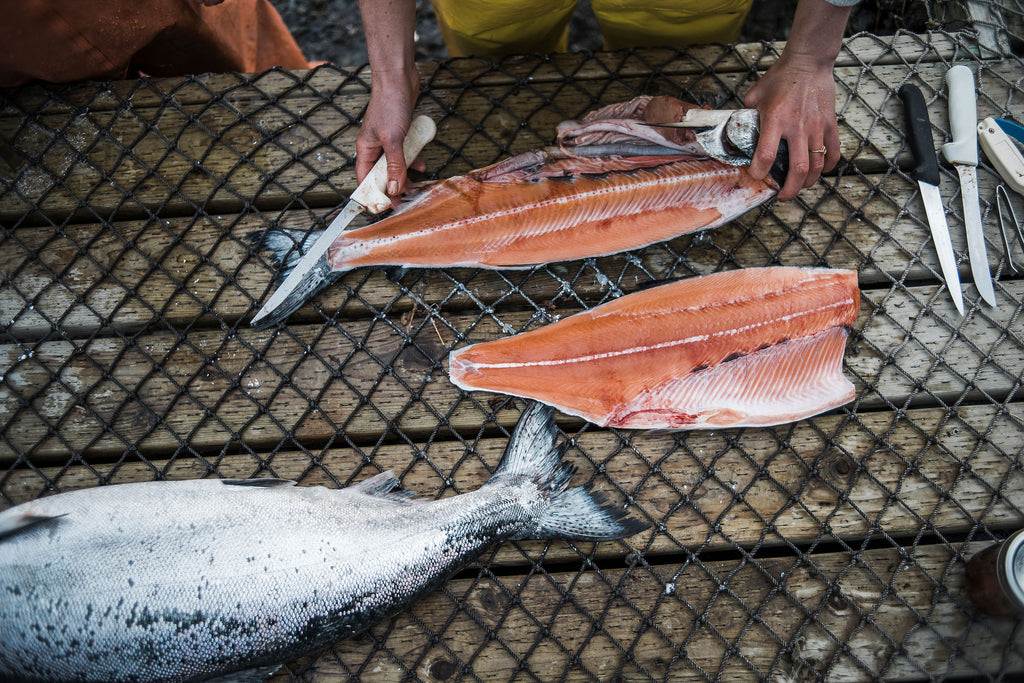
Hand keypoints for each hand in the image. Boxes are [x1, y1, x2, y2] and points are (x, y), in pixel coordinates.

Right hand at [355, 68, 422, 195]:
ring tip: (415, 186)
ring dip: (404, 176)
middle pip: (380, 175)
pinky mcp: (399, 134)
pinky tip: (421, 165)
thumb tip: (394, 188)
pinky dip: (412, 160)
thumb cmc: (390, 104)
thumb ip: (394, 165)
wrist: (398, 78)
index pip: (365, 180)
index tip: (387, 206)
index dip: (374, 195)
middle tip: (404, 200)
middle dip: (392, 188)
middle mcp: (374, 147)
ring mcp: (387, 140)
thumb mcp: (393, 140)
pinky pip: (404, 153)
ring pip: (394, 165)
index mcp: (365, 149)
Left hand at [744, 0, 850, 200]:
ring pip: (817, 165)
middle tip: (782, 196)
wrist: (808, 62)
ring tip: (799, 187)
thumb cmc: (779, 78)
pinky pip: (833, 152)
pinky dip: (828, 166)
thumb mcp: (754, 95)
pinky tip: (819, 171)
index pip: (765, 155)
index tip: (756, 177)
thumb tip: (736, 134)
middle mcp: (797, 126)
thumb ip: (746, 116)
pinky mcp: (830, 124)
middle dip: (789, 189)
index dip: (759, 172)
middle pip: (798, 168)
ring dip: (808, 182)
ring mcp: (816, 127)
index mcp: (775, 119)